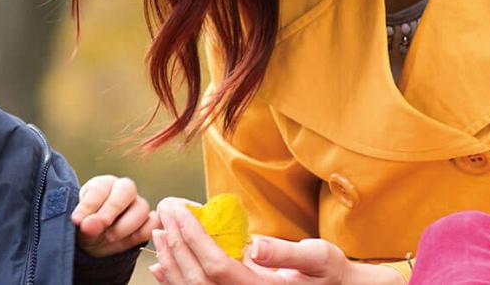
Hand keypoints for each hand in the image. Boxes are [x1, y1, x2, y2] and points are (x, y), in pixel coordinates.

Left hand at [71, 174, 152, 256]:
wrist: (97, 243)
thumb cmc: (87, 227)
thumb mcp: (81, 227)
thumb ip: (86, 224)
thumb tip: (90, 225)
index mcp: (103, 184)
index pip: (100, 187)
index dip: (90, 204)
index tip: (78, 221)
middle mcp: (123, 190)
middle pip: (127, 188)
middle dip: (113, 207)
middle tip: (102, 224)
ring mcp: (138, 205)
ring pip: (142, 207)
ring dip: (126, 224)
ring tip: (109, 237)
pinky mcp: (149, 221)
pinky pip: (154, 223)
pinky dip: (144, 232)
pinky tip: (129, 241)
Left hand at [146, 196, 400, 284]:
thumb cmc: (330, 274)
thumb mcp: (318, 257)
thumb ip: (286, 252)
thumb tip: (256, 245)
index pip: (217, 265)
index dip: (194, 238)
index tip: (179, 211)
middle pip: (198, 277)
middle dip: (177, 242)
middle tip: (164, 212)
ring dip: (171, 259)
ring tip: (160, 230)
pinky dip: (174, 280)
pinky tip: (161, 265)